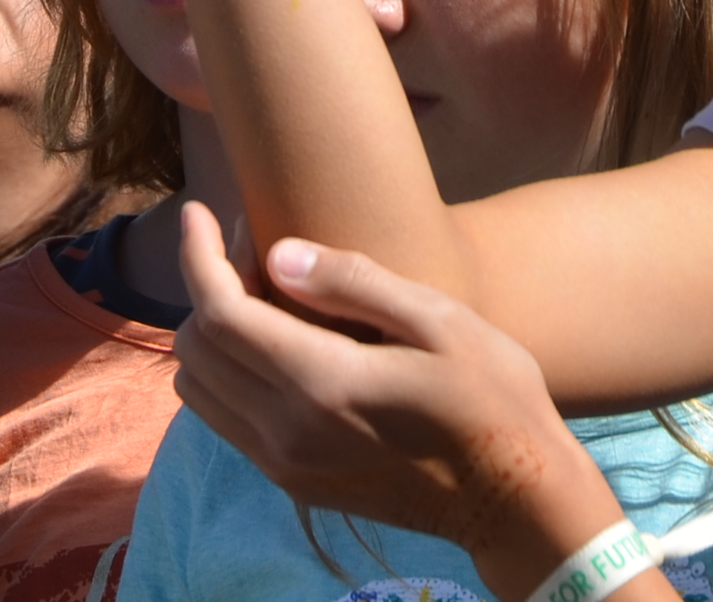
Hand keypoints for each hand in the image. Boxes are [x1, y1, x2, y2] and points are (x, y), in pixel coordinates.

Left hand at [172, 205, 657, 601]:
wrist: (515, 502)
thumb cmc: (493, 398)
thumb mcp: (441, 322)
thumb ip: (355, 285)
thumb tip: (280, 254)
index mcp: (321, 384)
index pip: (220, 313)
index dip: (197, 254)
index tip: (198, 210)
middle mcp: (287, 432)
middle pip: (197, 349)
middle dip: (207, 286)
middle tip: (254, 248)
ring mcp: (286, 465)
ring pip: (200, 391)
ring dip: (211, 336)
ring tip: (262, 297)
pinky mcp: (295, 484)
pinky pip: (227, 422)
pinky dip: (229, 375)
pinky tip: (278, 347)